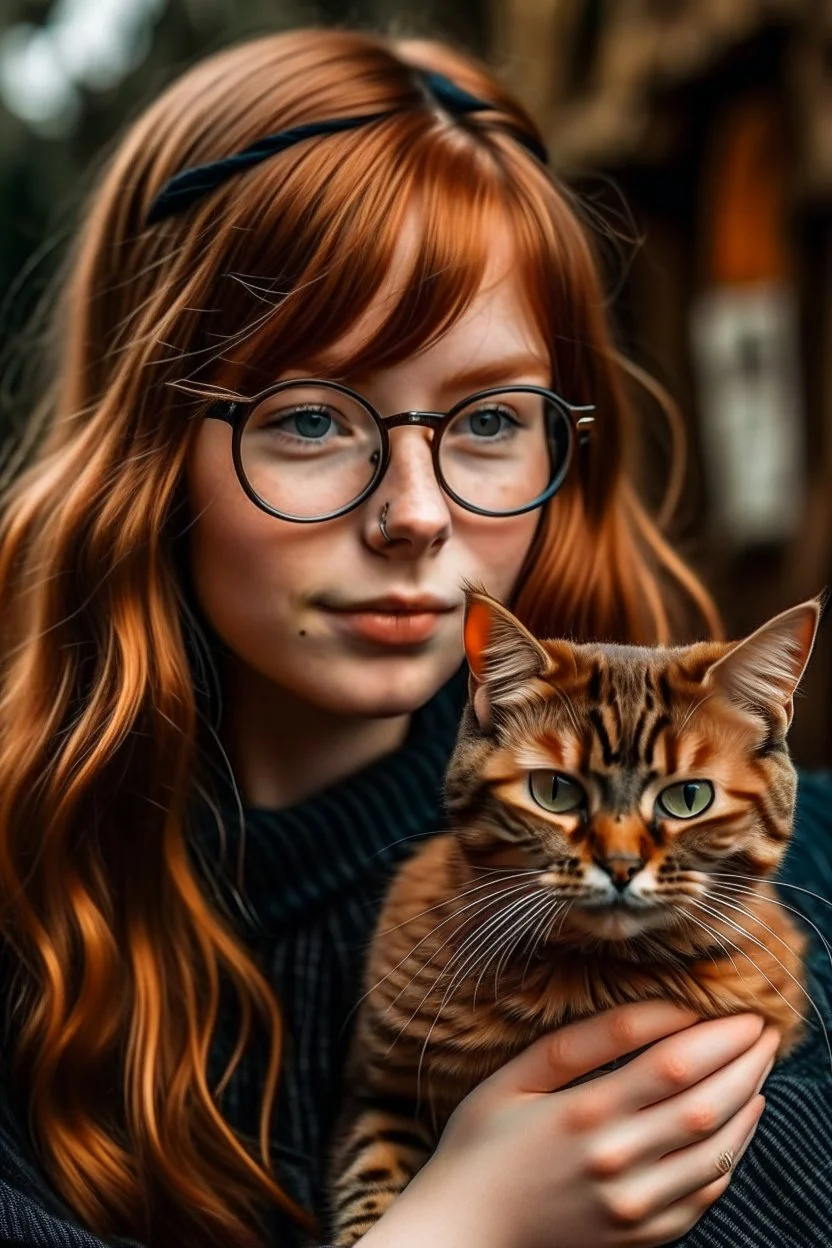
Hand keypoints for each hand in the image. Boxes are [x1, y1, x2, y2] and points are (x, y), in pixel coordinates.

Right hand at [357, 1001, 777, 1247]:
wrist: (462, 1231)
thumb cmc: (482, 1142)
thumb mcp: (519, 1076)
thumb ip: (588, 1040)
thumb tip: (659, 1011)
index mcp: (584, 1114)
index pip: (675, 1066)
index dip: (720, 1037)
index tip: (746, 1012)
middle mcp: (617, 1164)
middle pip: (706, 1106)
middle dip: (746, 1064)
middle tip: (765, 1033)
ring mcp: (633, 1207)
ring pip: (716, 1153)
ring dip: (748, 1107)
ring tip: (758, 1071)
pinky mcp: (640, 1237)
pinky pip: (704, 1198)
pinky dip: (731, 1156)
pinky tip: (734, 1125)